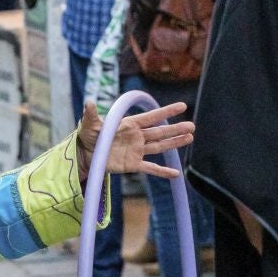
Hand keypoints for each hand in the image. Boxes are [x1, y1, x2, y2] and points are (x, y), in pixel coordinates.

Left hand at [77, 100, 193, 180]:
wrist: (86, 154)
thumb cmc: (89, 135)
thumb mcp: (89, 124)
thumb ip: (91, 115)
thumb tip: (89, 102)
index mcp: (129, 124)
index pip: (151, 117)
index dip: (166, 112)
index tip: (182, 106)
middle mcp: (137, 136)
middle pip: (160, 132)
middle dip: (175, 129)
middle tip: (192, 126)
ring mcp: (137, 150)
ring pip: (159, 147)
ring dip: (174, 143)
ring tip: (190, 138)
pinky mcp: (134, 164)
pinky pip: (151, 168)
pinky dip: (163, 171)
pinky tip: (176, 174)